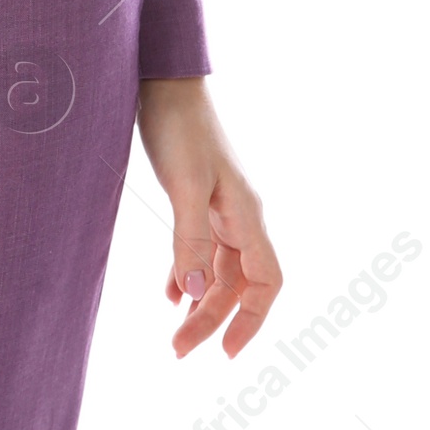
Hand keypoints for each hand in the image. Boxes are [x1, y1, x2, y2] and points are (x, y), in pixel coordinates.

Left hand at [135, 77, 281, 358]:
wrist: (163, 78)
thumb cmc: (178, 125)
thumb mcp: (183, 183)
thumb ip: (189, 237)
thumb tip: (193, 293)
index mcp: (246, 213)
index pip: (266, 280)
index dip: (252, 320)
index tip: (225, 352)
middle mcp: (240, 213)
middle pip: (238, 282)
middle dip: (212, 318)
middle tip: (179, 349)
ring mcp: (220, 204)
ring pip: (219, 269)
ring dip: (200, 300)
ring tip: (175, 331)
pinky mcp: (199, 194)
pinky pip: (202, 247)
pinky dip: (188, 272)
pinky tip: (170, 292)